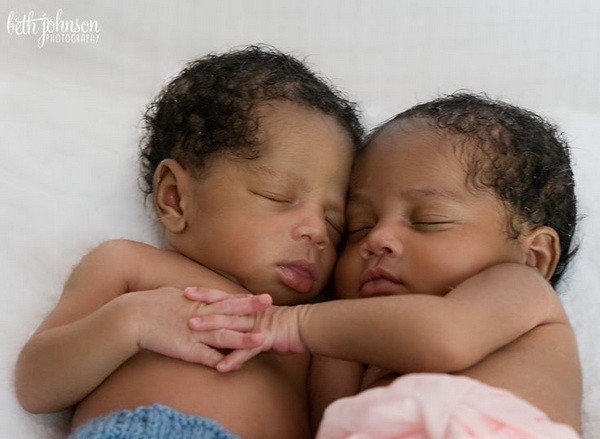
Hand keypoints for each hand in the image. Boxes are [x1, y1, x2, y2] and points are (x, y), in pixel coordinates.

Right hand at [128, 286, 270, 367]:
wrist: (132, 316)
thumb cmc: (151, 304)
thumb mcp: (174, 294)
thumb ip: (190, 297)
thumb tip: (196, 293)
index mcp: (198, 303)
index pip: (226, 300)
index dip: (245, 299)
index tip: (262, 297)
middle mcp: (199, 316)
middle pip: (230, 312)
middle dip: (251, 309)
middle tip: (270, 303)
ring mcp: (194, 333)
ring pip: (223, 336)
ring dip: (243, 338)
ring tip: (261, 339)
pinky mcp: (185, 348)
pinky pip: (205, 357)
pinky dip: (220, 361)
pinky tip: (234, 366)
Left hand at [185, 287, 307, 371]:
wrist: (307, 326)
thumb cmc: (285, 323)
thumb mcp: (262, 317)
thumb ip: (245, 318)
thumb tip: (231, 320)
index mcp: (248, 307)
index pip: (222, 298)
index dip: (205, 294)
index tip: (186, 291)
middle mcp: (250, 314)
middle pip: (222, 309)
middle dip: (201, 308)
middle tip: (181, 307)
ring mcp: (257, 326)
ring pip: (231, 327)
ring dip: (211, 329)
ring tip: (192, 331)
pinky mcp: (266, 339)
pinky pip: (247, 351)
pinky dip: (234, 359)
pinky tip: (221, 367)